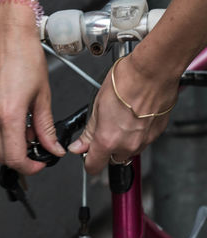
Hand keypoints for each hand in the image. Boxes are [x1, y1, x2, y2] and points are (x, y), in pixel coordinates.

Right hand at [0, 6, 65, 174]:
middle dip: (20, 159)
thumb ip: (46, 127)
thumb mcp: (43, 95)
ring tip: (29, 132)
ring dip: (11, 146)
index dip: (29, 167)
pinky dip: (3, 134)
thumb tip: (52, 146)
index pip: (14, 157)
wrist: (9, 35)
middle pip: (1, 155)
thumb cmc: (25, 56)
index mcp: (8, 114)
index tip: (39, 164)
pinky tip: (17, 122)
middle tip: (37, 150)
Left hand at [68, 54, 178, 174]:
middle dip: (106, 149)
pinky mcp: (157, 133)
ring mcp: (145, 140)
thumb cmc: (124, 82)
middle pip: (112, 159)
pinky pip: (143, 140)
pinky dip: (136, 133)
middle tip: (104, 129)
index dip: (88, 161)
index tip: (86, 154)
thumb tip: (79, 146)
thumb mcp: (97, 106)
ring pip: (129, 151)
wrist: (152, 71)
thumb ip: (89, 132)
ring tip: (120, 118)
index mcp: (108, 140)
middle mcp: (127, 145)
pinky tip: (134, 116)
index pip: (94, 166)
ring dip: (122, 142)